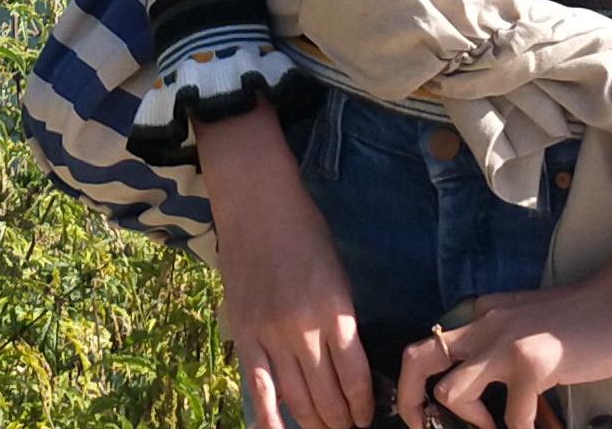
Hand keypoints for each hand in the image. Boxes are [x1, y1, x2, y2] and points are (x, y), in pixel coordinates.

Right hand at [197, 103, 374, 428]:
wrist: (258, 204)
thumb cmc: (305, 231)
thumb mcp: (337, 272)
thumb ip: (341, 319)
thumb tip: (348, 364)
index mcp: (336, 310)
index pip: (355, 377)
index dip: (362, 405)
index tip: (366, 418)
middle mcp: (305, 329)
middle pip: (327, 395)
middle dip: (340, 420)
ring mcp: (271, 335)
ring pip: (296, 398)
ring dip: (313, 423)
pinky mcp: (244, 335)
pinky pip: (257, 389)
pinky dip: (268, 419)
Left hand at [395, 216, 611, 428]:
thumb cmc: (586, 320)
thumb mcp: (529, 327)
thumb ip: (500, 350)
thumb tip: (481, 395)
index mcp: (484, 314)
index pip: (431, 346)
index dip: (423, 386)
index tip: (436, 415)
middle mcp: (486, 323)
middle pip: (418, 358)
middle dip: (410, 401)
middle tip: (425, 426)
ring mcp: (507, 342)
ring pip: (450, 391)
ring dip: (471, 422)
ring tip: (499, 427)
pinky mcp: (533, 362)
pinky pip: (510, 419)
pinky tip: (540, 424)